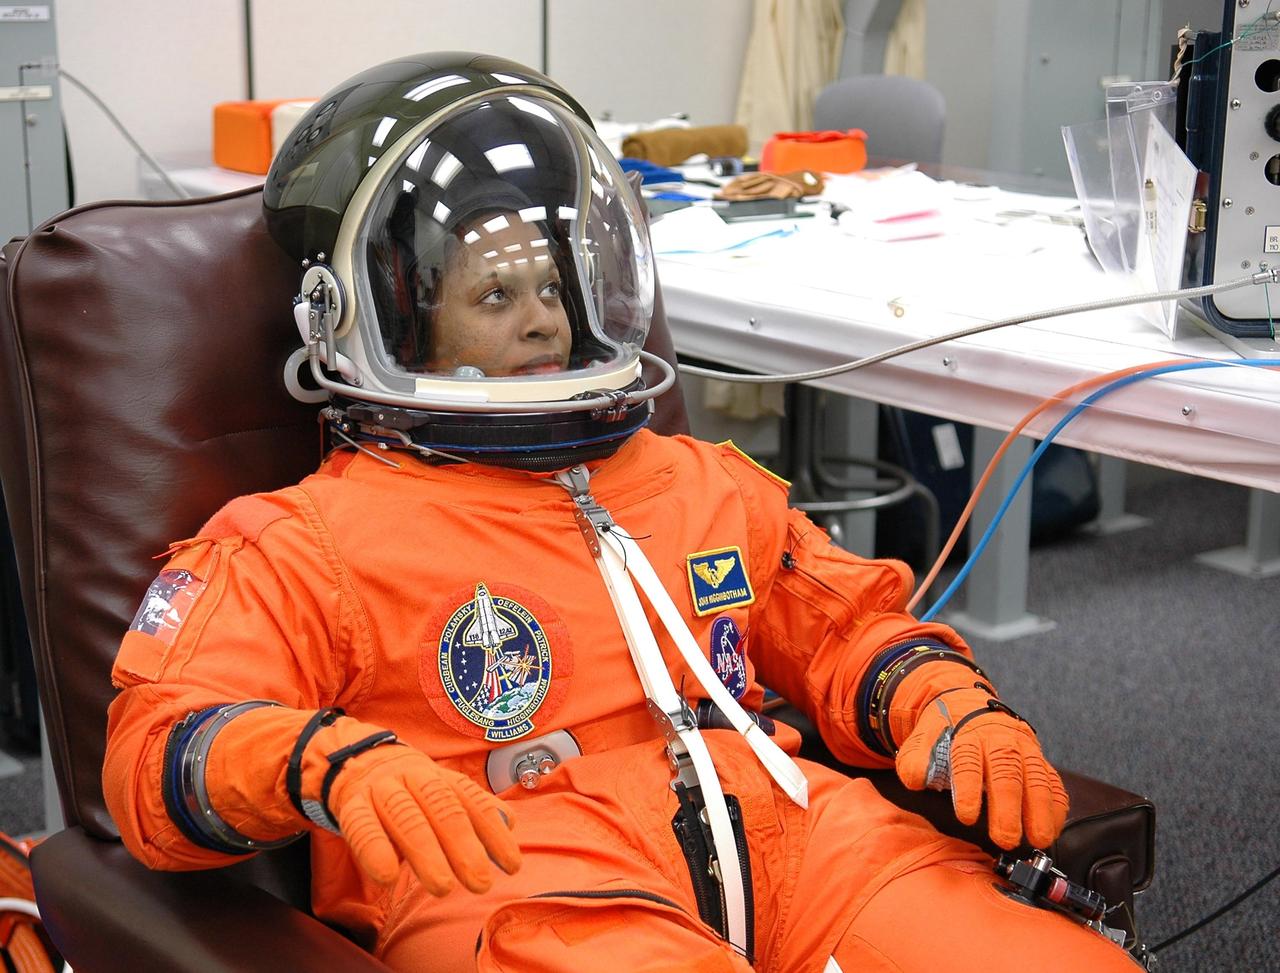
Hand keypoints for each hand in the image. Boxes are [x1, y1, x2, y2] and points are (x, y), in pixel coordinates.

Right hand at [324, 742, 521, 894]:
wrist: (354, 762)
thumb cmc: (408, 789)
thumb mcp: (440, 791)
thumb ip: (473, 809)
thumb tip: (510, 823)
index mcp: (438, 776)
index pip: (470, 801)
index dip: (493, 832)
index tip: (512, 865)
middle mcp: (412, 777)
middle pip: (441, 806)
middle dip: (463, 845)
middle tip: (480, 882)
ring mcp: (380, 789)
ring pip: (405, 817)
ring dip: (425, 852)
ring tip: (442, 887)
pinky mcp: (350, 805)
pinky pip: (361, 826)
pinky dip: (374, 850)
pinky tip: (387, 877)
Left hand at [895, 686, 1067, 848]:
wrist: (968, 704)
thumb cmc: (946, 729)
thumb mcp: (922, 738)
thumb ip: (915, 761)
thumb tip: (916, 779)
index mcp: (967, 734)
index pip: (967, 762)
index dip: (967, 790)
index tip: (965, 816)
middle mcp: (999, 739)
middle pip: (1006, 773)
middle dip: (1007, 808)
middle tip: (1005, 838)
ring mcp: (1023, 748)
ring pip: (1035, 777)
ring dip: (1039, 810)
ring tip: (1038, 839)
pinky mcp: (1039, 759)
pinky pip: (1053, 781)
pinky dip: (1056, 806)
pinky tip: (1053, 828)